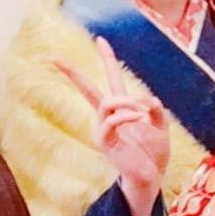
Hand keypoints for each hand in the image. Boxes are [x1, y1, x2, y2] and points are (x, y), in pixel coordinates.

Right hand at [55, 37, 169, 193]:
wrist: (151, 176)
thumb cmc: (154, 153)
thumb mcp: (161, 126)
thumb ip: (155, 109)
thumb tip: (146, 98)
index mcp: (122, 109)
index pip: (111, 79)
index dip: (107, 58)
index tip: (100, 39)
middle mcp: (108, 116)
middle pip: (88, 89)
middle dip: (72, 72)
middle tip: (53, 57)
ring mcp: (104, 128)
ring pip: (106, 102)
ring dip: (127, 102)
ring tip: (142, 112)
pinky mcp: (104, 140)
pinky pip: (111, 119)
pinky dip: (127, 115)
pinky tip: (140, 118)